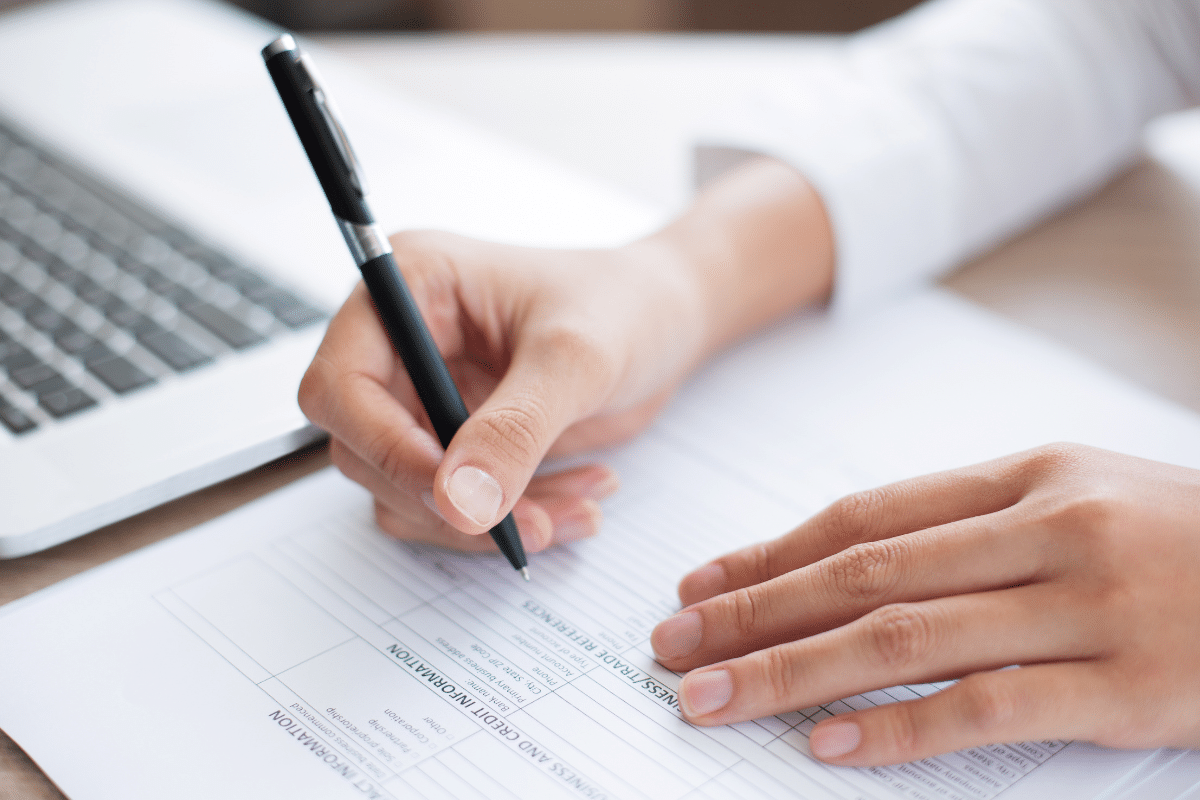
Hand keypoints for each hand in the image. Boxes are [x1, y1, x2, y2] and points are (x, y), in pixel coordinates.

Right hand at [298, 158, 832, 552]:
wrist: (668, 319)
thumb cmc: (625, 304)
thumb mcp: (576, 359)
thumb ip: (515, 429)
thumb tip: (457, 503)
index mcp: (409, 287)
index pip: (340, 383)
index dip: (383, 446)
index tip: (450, 491)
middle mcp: (401, 343)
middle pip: (364, 451)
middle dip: (446, 500)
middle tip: (531, 524)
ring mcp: (425, 396)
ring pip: (407, 493)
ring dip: (486, 522)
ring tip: (577, 509)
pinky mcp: (455, 440)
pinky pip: (453, 506)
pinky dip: (509, 521)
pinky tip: (576, 500)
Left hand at [650, 443, 1199, 764]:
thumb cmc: (1181, 541)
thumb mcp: (1078, 502)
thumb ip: (971, 528)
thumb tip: (846, 569)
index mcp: (1026, 476)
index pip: (866, 517)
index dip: (770, 552)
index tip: (698, 583)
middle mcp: (1048, 528)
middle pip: (864, 574)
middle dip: (753, 611)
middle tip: (672, 643)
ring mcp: (1089, 605)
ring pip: (907, 637)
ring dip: (793, 671)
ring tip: (712, 697)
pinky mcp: (1129, 686)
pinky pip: (990, 709)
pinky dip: (901, 728)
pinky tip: (827, 745)